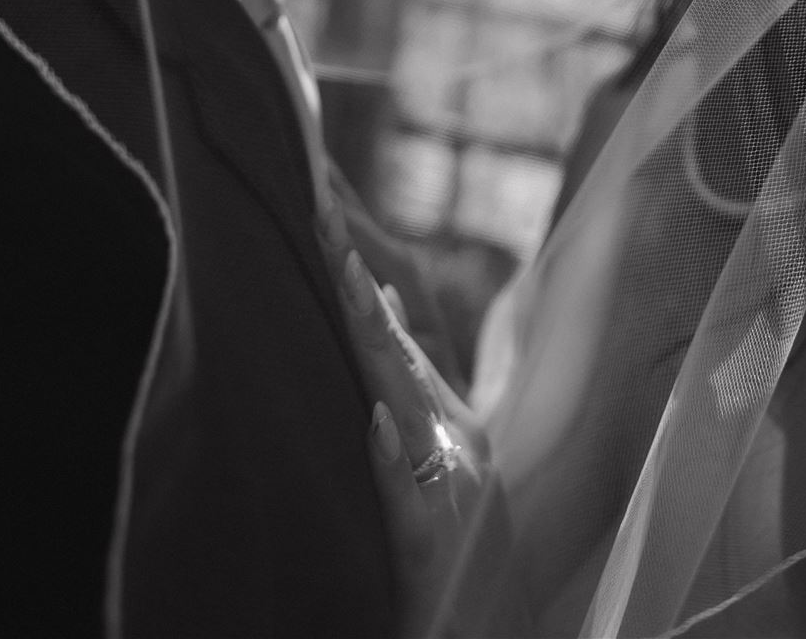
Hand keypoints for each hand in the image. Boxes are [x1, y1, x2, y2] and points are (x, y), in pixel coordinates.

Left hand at [318, 199, 486, 638]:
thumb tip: (379, 287)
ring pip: (403, 408)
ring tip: (348, 285)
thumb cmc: (452, 540)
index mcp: (439, 415)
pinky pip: (409, 501)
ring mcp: (443, 489)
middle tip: (321, 218)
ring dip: (375, 345)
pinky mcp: (429, 546)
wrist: (485, 626)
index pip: (384, 331)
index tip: (320, 209)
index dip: (352, 271)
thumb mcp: (429, 443)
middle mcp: (448, 439)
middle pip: (390, 351)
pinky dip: (393, 460)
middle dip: (353, 284)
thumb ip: (409, 370)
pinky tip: (377, 425)